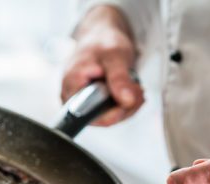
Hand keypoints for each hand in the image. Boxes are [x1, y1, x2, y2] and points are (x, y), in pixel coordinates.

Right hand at [61, 5, 143, 125]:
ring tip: (136, 86)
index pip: (90, 115)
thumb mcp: (114, 55)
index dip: (114, 112)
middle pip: (103, 119)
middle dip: (126, 106)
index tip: (131, 97)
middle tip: (138, 88)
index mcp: (71, 85)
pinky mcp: (95, 105)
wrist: (101, 37)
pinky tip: (132, 90)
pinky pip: (113, 113)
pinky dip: (127, 103)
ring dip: (129, 105)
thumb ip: (119, 78)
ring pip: (111, 118)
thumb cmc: (102, 42)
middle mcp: (73, 99)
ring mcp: (84, 104)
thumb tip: (126, 102)